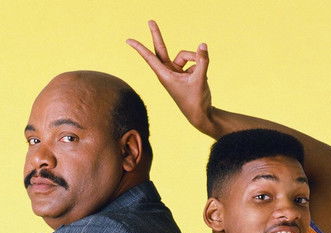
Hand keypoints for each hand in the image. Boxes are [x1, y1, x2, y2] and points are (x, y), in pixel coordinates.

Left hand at [126, 20, 213, 134]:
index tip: (128, 40)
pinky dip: (199, 65)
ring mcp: (176, 72)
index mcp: (165, 75)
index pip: (150, 58)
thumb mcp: (200, 79)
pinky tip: (201, 77)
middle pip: (161, 49)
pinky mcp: (184, 73)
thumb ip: (202, 61)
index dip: (140, 48)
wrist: (201, 114)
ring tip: (199, 74)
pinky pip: (193, 61)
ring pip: (185, 55)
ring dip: (195, 60)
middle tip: (150, 20)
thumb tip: (202, 45)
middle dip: (157, 35)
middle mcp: (168, 72)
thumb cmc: (196, 100)